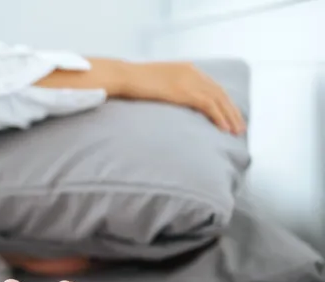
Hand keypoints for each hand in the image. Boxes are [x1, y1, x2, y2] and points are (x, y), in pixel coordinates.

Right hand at [34, 58, 245, 134]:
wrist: (123, 77)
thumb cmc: (131, 84)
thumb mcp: (154, 84)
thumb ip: (166, 90)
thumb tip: (167, 104)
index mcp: (186, 68)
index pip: (212, 86)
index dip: (223, 102)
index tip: (229, 115)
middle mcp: (192, 72)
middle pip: (220, 92)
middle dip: (231, 110)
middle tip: (239, 127)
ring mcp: (189, 81)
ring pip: (219, 99)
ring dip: (229, 117)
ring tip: (235, 132)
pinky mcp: (185, 91)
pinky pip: (209, 105)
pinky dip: (219, 117)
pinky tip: (224, 128)